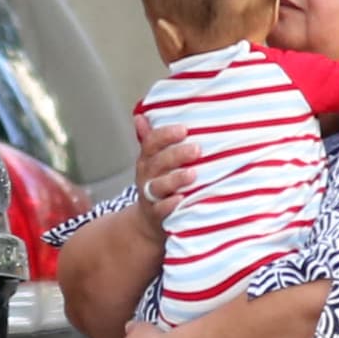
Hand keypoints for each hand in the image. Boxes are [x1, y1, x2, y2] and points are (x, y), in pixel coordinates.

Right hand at [134, 112, 199, 235]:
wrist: (148, 222)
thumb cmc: (159, 184)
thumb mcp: (154, 161)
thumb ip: (152, 140)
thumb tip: (141, 114)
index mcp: (147, 160)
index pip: (151, 143)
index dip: (166, 135)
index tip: (184, 129)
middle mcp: (147, 176)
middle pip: (158, 162)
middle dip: (176, 154)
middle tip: (197, 149)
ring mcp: (151, 197)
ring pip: (159, 186)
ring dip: (176, 179)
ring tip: (193, 174)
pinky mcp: (157, 216)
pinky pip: (161, 210)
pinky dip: (170, 205)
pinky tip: (182, 199)